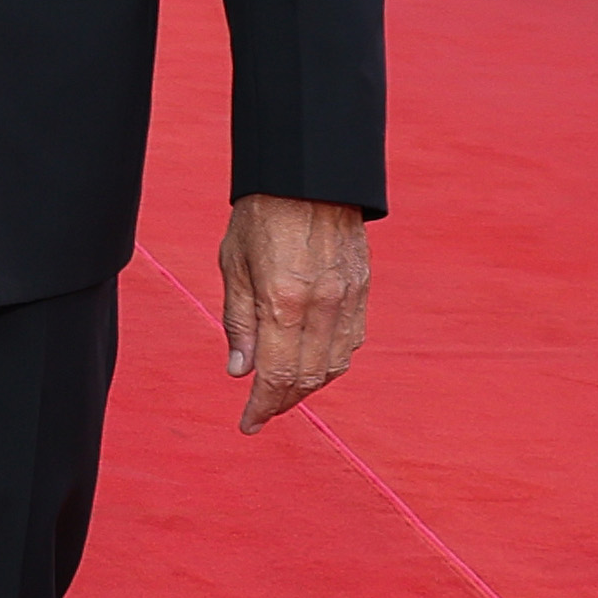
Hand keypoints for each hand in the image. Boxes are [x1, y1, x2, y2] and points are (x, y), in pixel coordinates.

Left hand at [217, 193, 371, 433]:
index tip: (248, 424)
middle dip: (283, 402)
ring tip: (283, 393)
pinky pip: (351, 342)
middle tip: (261, 412)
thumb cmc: (262, 214)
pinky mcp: (363, 289)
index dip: (262, 407)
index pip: (276, 376)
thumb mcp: (234, 264)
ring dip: (309, 387)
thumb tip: (240, 371)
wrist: (309, 173)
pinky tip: (311, 364)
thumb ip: (238, 321)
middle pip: (308, 379)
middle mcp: (322, 306)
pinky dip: (331, 362)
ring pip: (334, 365)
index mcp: (284, 301)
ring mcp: (348, 299)